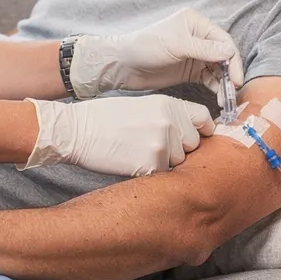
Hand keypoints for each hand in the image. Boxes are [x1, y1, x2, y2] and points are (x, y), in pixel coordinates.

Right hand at [23, 94, 211, 176]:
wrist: (76, 131)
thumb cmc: (104, 118)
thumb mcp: (143, 106)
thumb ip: (170, 116)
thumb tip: (192, 132)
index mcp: (170, 104)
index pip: (204, 119)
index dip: (201, 130)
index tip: (195, 137)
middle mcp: (171, 123)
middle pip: (193, 145)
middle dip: (179, 149)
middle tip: (152, 145)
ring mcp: (163, 145)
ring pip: (179, 163)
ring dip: (164, 162)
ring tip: (137, 152)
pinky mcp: (151, 166)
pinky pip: (162, 175)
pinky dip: (149, 173)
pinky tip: (130, 161)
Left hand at [70, 8, 242, 97]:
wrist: (123, 65)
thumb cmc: (146, 46)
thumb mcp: (177, 45)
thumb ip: (204, 49)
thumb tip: (230, 52)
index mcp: (196, 23)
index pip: (223, 40)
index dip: (233, 60)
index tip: (236, 79)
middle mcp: (198, 37)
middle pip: (223, 56)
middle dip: (230, 73)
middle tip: (232, 92)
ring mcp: (195, 55)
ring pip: (217, 69)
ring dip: (224, 83)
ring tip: (225, 99)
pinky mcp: (189, 71)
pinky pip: (208, 79)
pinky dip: (215, 88)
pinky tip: (217, 98)